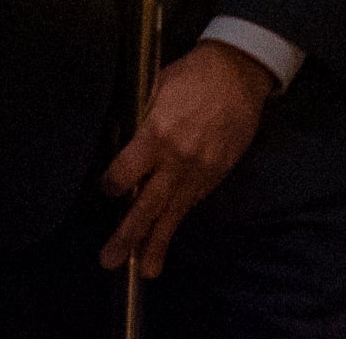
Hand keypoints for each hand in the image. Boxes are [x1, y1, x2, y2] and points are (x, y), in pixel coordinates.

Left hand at [98, 41, 272, 274]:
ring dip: (156, 244)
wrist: (239, 74)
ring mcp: (199, 172)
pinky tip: (166, 236)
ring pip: (173, 214)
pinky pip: (192, 203)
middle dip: (128, 235)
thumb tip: (125, 146)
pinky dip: (177, 220)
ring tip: (144, 270)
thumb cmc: (192, 75)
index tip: (106, 189)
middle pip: (148, 205)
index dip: (112, 184)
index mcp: (158, 135)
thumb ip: (142, 121)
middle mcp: (177, 161)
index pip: (126, 172)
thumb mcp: (158, 89)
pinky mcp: (216, 176)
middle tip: (109, 260)